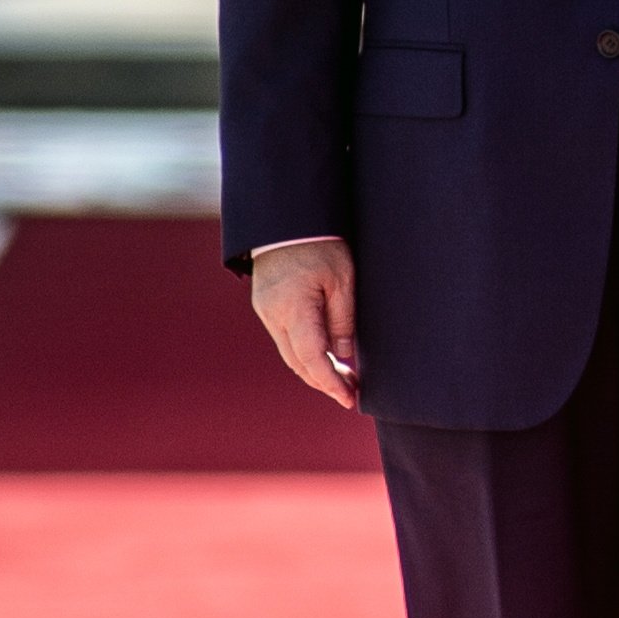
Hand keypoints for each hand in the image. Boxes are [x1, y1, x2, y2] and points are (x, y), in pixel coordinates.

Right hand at [250, 238, 359, 410]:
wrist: (287, 219)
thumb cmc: (321, 244)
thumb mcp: (343, 280)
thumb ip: (343, 320)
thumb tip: (343, 356)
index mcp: (293, 308)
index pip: (311, 358)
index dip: (331, 382)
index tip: (350, 398)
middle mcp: (273, 314)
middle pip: (297, 362)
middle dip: (324, 382)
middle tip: (352, 392)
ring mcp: (266, 311)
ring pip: (289, 353)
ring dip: (314, 370)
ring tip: (344, 379)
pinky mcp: (266, 306)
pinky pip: (285, 338)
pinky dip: (304, 353)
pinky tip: (325, 357)